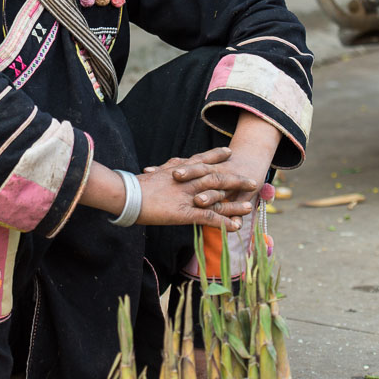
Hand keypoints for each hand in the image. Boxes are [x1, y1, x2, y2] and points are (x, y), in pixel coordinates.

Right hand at [136, 146, 259, 230]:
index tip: (228, 152)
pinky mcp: (185, 213)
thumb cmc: (132, 188)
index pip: (201, 160)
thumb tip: (152, 173)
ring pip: (217, 198)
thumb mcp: (149, 177)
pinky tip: (236, 227)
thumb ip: (158, 174)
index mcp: (178, 171)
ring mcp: (188, 196)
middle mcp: (187, 181)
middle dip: (235, 179)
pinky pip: (209, 218)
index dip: (216, 156)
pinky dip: (224, 223)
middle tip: (252, 180)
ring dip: (235, 203)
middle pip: (216, 178)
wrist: (125, 194)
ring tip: (251, 205)